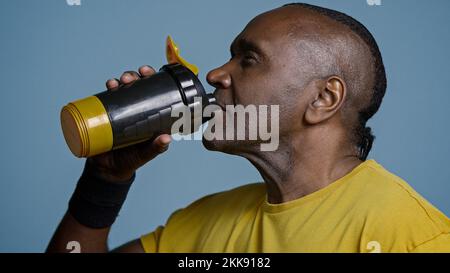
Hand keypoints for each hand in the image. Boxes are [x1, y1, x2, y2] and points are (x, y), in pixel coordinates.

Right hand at [88, 65, 171, 182]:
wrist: (108, 170)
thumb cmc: (131, 160)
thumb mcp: (145, 154)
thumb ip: (156, 148)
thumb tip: (167, 138)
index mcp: (149, 115)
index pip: (153, 91)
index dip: (152, 78)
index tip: (147, 72)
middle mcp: (136, 109)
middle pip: (137, 86)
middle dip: (134, 76)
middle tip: (131, 77)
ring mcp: (121, 110)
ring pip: (122, 89)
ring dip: (121, 80)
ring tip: (118, 82)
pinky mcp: (106, 114)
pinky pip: (106, 99)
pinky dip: (108, 90)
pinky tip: (109, 85)